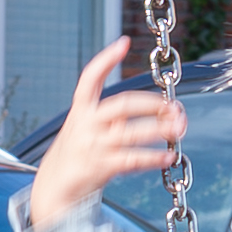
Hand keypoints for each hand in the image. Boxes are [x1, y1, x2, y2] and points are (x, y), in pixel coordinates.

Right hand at [20, 40, 186, 230]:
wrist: (52, 188)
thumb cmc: (76, 154)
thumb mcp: (82, 127)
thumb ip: (109, 115)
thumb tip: (156, 109)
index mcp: (80, 111)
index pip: (89, 78)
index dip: (106, 59)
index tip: (124, 43)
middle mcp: (86, 125)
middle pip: (122, 105)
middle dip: (152, 104)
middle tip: (173, 107)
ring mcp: (93, 146)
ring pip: (132, 133)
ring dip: (159, 129)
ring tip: (179, 128)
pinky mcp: (100, 168)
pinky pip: (132, 160)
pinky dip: (153, 158)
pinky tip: (168, 156)